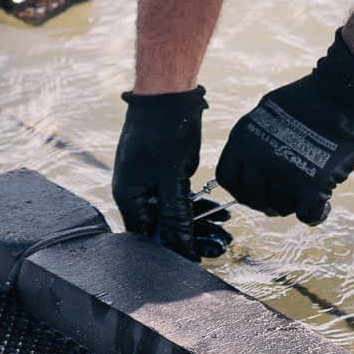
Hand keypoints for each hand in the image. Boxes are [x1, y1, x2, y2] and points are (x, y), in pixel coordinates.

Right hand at [111, 87, 232, 259]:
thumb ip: (175, 217)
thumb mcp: (172, 180)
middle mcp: (134, 191)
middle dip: (190, 238)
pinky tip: (220, 212)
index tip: (196, 260)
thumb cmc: (164, 132)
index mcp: (128, 196)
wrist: (168, 92)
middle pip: (161, 226)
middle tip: (219, 247)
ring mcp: (147, 179)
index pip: (146, 238)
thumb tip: (181, 248)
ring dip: (198, 222)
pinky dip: (196, 204)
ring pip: (172, 211)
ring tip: (226, 233)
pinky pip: (177, 196)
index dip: (170, 252)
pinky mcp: (161, 169)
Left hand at [215, 31, 353, 225]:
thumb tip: (252, 168)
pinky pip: (307, 215)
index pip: (226, 179)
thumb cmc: (309, 99)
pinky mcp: (310, 185)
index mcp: (242, 138)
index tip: (257, 190)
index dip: (242, 189)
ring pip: (280, 207)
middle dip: (267, 200)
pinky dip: (316, 213)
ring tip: (308, 185)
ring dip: (294, 202)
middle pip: (252, 198)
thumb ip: (255, 141)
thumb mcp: (266, 114)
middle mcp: (257, 157)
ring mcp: (282, 172)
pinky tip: (323, 203)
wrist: (343, 93)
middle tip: (285, 193)